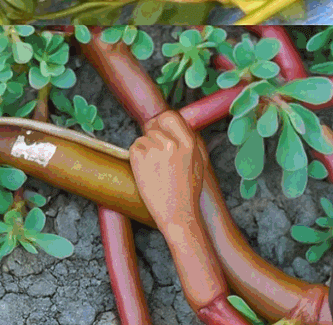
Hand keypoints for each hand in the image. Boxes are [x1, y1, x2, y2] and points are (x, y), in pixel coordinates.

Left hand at [129, 110, 202, 228]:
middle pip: (154, 128)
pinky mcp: (139, 157)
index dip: (162, 122)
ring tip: (154, 169)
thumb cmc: (188, 192)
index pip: (170, 116)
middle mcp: (171, 142)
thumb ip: (190, 141)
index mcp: (189, 142)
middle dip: (152, 139)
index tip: (158, 128)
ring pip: (143, 138)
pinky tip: (146, 171)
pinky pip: (134, 147)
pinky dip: (136, 158)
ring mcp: (155, 149)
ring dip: (145, 150)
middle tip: (156, 158)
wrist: (178, 215)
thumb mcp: (198, 162)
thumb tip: (180, 124)